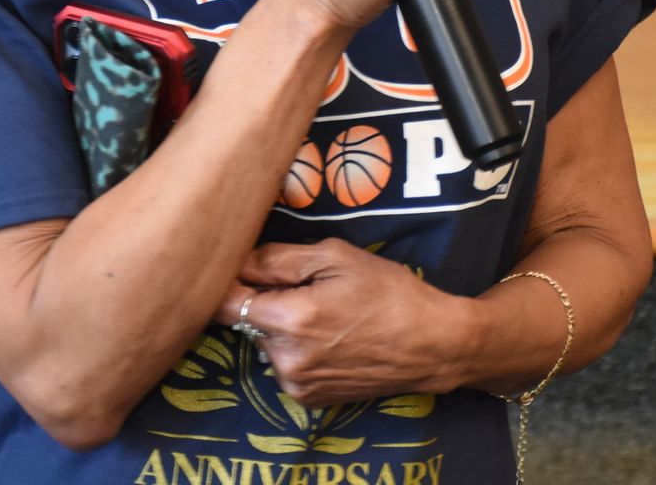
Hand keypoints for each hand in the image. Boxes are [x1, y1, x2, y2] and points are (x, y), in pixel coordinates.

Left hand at [214, 240, 478, 405]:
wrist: (432, 345)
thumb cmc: (388, 293)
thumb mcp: (335, 257)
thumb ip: (277, 259)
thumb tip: (237, 260)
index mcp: (290, 320)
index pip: (224, 303)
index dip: (229, 282)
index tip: (243, 269)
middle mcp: (285, 359)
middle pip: (245, 321)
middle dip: (262, 300)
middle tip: (301, 288)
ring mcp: (296, 384)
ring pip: (264, 342)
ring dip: (279, 326)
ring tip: (322, 313)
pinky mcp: (308, 398)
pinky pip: (284, 364)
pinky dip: (295, 349)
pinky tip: (328, 338)